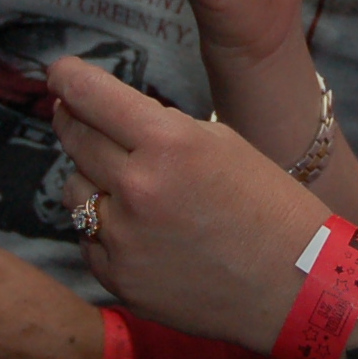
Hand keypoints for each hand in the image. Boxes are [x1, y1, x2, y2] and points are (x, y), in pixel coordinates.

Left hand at [48, 55, 327, 353]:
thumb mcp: (223, 143)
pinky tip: (141, 230)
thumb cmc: (270, 207)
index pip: (93, 97)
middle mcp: (139, 188)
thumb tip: (109, 116)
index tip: (60, 73)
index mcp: (170, 144)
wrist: (297, 286)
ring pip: (75, 191)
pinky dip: (106, 229)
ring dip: (92, 179)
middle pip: (76, 138)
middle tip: (73, 113)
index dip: (69, 79)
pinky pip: (90, 239)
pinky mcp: (120, 279)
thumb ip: (162, 127)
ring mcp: (125, 239)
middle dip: (72, 119)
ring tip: (128, 184)